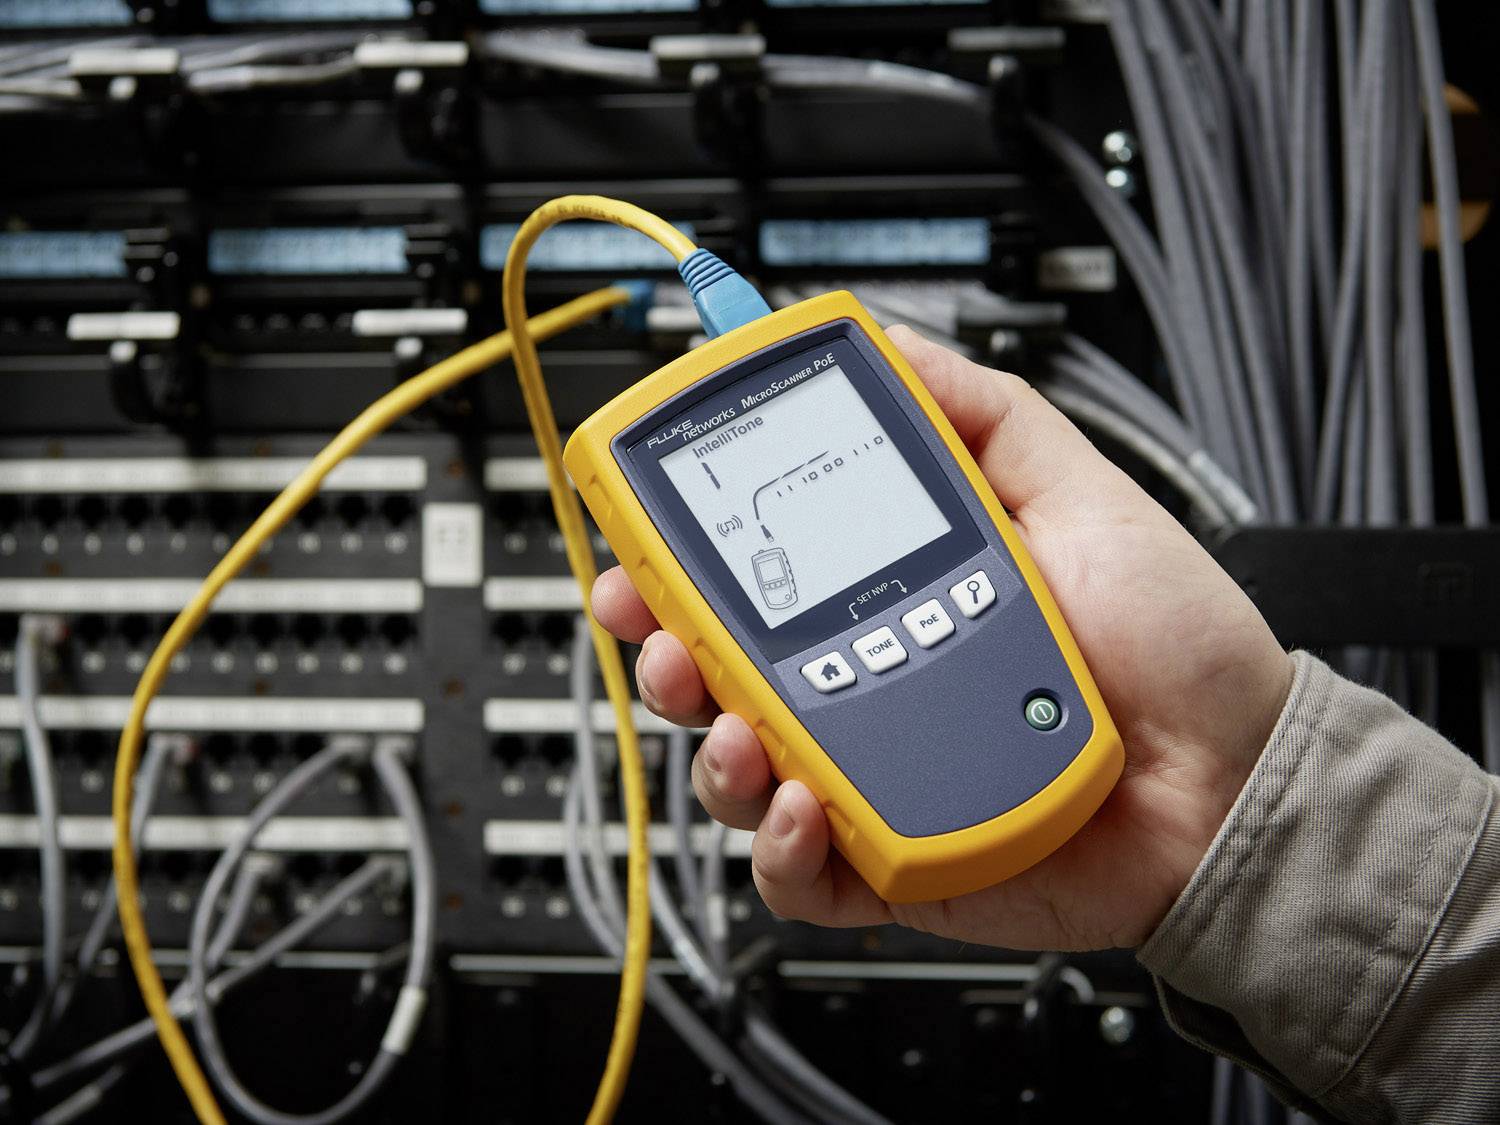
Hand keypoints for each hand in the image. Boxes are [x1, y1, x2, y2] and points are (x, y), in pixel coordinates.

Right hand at [593, 326, 1293, 950]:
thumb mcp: (1076, 491)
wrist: (1233, 777)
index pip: (759, 573)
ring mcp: (872, 775)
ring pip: (736, 774)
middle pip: (720, 673)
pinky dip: (779, 850)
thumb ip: (981, 415)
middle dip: (664, 651)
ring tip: (742, 728)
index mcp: (890, 595)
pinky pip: (800, 874)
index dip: (684, 556)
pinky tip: (804, 808)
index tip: (647, 535)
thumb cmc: (1167, 642)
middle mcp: (865, 683)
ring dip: (712, 750)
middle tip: (659, 634)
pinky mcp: (890, 862)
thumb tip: (891, 345)